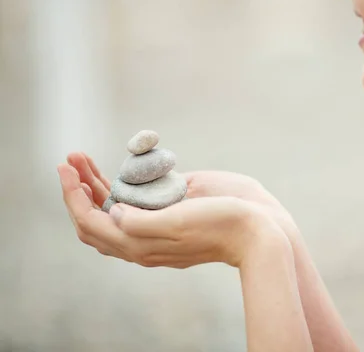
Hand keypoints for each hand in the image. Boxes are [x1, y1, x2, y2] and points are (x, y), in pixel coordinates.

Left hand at [66, 152, 299, 237]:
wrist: (259, 229)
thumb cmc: (222, 225)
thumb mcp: (178, 224)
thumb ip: (140, 223)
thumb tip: (112, 213)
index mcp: (141, 245)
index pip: (90, 223)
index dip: (72, 196)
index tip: (65, 167)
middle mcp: (145, 236)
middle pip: (95, 217)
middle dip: (77, 188)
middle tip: (71, 158)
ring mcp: (159, 222)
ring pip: (112, 208)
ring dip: (93, 183)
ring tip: (81, 157)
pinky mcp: (173, 208)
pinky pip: (137, 199)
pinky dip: (120, 182)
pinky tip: (119, 167)